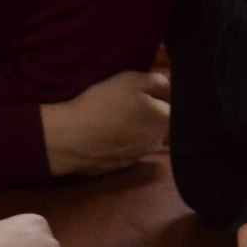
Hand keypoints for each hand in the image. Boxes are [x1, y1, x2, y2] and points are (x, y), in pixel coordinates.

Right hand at [41, 68, 169, 177]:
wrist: (71, 138)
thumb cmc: (104, 104)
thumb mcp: (132, 80)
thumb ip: (158, 82)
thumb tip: (169, 87)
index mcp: (165, 121)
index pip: (175, 107)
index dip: (163, 97)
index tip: (147, 90)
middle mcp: (156, 143)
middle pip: (159, 124)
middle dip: (149, 113)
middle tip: (126, 102)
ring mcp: (137, 157)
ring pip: (141, 138)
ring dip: (133, 128)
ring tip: (112, 117)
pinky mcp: (118, 166)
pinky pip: (123, 149)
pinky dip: (117, 141)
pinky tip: (103, 132)